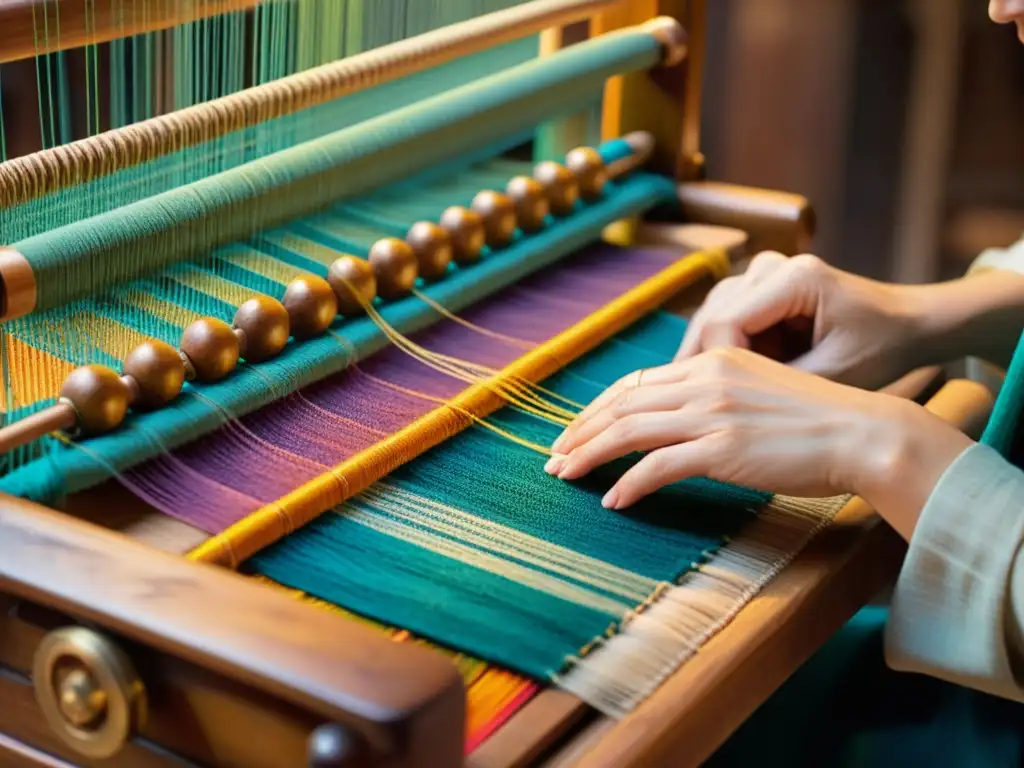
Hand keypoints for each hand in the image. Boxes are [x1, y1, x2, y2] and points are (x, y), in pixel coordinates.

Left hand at [546, 348, 972, 538]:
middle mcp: (706, 380)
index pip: (637, 383)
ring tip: (564, 476)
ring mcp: (714, 413)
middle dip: (580, 431)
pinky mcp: (724, 448)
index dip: (598, 409)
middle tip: (553, 457)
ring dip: (590, 455)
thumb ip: (715, 396)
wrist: (862, 433)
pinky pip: (659, 467)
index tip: (575, 431)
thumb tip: (677, 421)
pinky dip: (629, 484)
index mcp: (713, 361)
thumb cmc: (816, 421)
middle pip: (623, 403)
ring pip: (630, 431)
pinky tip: (613, 502)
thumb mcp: (757, 392)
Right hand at [675, 251, 929, 389]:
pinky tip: (727, 381)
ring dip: (710, 358)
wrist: (908, 323)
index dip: (716, 367)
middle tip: (701, 408)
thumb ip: (776, 385)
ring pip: (708, 317)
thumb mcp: (832, 376)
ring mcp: (761, 272)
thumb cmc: (880, 349)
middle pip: (709, 317)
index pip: (725, 324)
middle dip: (705, 364)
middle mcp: (769, 266)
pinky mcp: (757, 286)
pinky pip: (722, 318)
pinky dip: (723, 351)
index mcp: (794, 278)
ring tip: (713, 397)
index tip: (724, 405)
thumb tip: (722, 406)